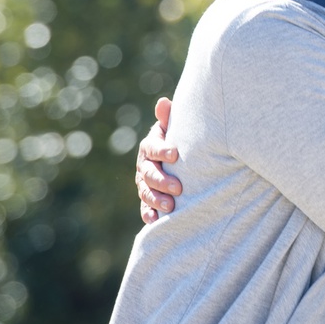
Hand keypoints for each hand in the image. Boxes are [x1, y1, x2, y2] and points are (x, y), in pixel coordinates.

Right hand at [136, 96, 182, 223]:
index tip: (176, 153)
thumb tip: (163, 102)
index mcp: (150, 146)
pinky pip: (145, 208)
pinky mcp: (148, 199)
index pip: (152, 148)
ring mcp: (144, 183)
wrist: (180, 159)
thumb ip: (169, 118)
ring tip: (171, 206)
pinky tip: (156, 220)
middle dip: (162, 181)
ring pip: (146, 192)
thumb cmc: (180, 140)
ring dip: (156, 200)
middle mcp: (144, 165)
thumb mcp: (175, 128)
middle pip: (148, 173)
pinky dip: (149, 215)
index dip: (162, 150)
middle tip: (178, 188)